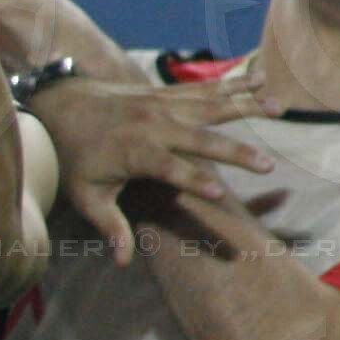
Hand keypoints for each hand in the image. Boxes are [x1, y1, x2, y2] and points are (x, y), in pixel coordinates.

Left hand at [33, 72, 277, 262]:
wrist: (60, 105)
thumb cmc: (74, 156)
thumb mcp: (85, 195)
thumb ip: (109, 226)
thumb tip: (123, 261)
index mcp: (135, 151)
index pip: (170, 169)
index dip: (194, 181)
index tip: (221, 195)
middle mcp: (153, 125)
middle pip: (201, 138)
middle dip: (235, 152)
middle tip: (268, 165)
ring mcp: (162, 104)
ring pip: (211, 104)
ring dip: (247, 105)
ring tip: (280, 107)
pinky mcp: (166, 93)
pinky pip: (206, 87)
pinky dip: (234, 83)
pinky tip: (261, 78)